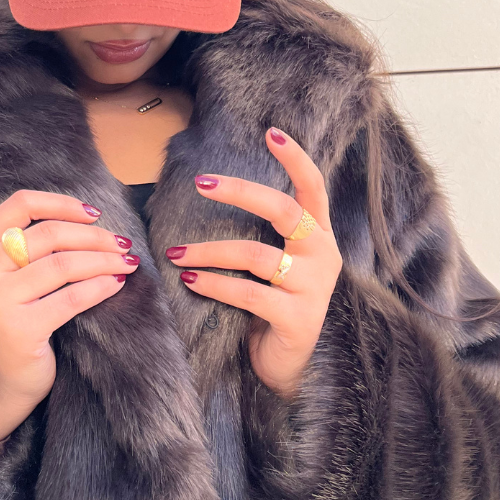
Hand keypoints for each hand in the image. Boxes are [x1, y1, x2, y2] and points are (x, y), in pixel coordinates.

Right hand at [0, 189, 139, 447]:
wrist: (1, 380)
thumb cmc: (16, 320)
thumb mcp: (10, 276)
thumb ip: (32, 246)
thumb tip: (92, 218)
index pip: (19, 205)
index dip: (60, 203)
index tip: (94, 213)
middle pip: (48, 235)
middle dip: (94, 237)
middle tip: (122, 243)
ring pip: (63, 264)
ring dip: (104, 260)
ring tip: (127, 262)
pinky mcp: (20, 328)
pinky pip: (71, 298)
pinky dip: (99, 287)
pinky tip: (116, 285)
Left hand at [166, 127, 342, 398]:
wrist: (290, 366)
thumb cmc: (275, 306)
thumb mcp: (276, 264)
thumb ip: (263, 233)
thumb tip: (213, 190)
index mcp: (319, 237)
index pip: (313, 188)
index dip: (296, 159)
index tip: (271, 132)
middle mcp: (323, 256)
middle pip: (284, 210)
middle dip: (241, 192)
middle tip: (201, 182)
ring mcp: (313, 288)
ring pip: (256, 255)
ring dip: (209, 251)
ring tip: (176, 254)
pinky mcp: (297, 319)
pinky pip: (249, 293)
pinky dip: (215, 284)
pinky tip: (190, 281)